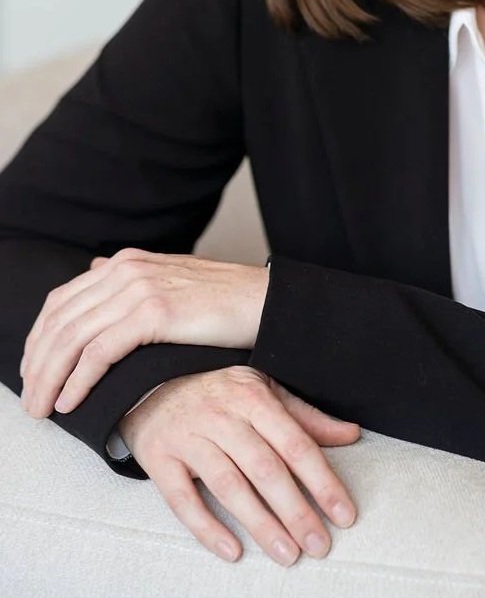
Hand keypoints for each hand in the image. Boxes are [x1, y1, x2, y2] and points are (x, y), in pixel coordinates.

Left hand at [19, 248, 269, 417]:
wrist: (265, 303)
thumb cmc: (222, 303)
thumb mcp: (168, 283)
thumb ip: (130, 282)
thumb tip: (94, 272)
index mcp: (126, 262)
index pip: (62, 301)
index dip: (38, 340)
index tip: (32, 373)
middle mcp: (126, 269)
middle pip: (60, 320)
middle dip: (37, 365)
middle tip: (31, 402)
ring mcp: (140, 288)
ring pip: (72, 338)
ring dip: (49, 378)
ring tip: (43, 410)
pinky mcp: (154, 312)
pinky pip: (99, 351)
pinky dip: (78, 380)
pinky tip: (71, 401)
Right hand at [119, 365, 360, 565]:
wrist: (151, 383)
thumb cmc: (219, 393)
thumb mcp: (263, 392)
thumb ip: (305, 417)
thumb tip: (351, 434)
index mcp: (254, 398)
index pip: (296, 444)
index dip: (323, 481)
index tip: (344, 514)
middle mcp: (223, 416)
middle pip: (266, 469)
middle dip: (296, 511)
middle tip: (319, 545)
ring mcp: (190, 438)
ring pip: (230, 486)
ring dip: (261, 525)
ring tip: (288, 554)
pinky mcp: (160, 460)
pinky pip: (184, 500)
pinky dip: (208, 528)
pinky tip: (232, 551)